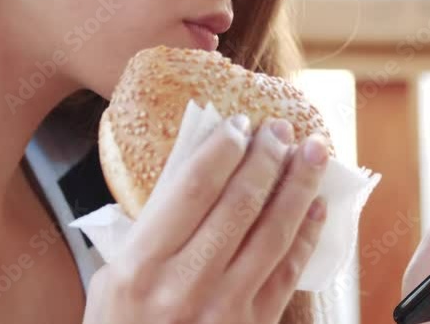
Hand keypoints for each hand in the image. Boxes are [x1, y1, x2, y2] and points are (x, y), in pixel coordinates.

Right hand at [83, 116, 330, 323]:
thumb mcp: (112, 279)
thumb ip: (150, 229)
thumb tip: (198, 171)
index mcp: (142, 267)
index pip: (192, 189)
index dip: (222, 149)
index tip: (239, 123)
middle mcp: (185, 285)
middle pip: (239, 204)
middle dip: (266, 158)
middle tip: (281, 129)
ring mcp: (224, 309)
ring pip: (273, 233)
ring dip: (299, 186)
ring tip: (314, 152)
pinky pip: (289, 271)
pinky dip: (307, 234)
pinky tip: (317, 206)